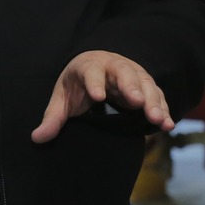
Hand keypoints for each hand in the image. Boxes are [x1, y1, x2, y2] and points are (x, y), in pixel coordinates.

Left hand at [32, 50, 174, 142]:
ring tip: (157, 119)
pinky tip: (168, 125)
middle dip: (132, 87)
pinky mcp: (146, 87)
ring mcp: (133, 75)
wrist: (98, 68)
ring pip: (145, 85)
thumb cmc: (78, 85)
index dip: (94, 82)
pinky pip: (157, 96)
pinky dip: (164, 109)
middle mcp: (115, 67)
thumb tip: (37, 138)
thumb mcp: (62, 98)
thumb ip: (53, 118)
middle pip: (125, 74)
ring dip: (153, 101)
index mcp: (90, 66)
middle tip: (137, 102)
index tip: (97, 96)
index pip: (92, 72)